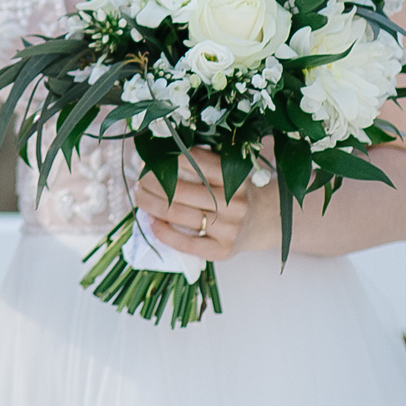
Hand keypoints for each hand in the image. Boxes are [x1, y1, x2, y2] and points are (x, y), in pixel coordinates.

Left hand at [133, 147, 258, 262]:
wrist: (265, 220)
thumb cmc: (237, 191)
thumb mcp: (229, 171)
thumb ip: (202, 162)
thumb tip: (159, 154)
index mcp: (234, 177)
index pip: (194, 162)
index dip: (166, 158)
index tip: (150, 157)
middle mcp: (233, 203)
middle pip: (179, 191)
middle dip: (151, 182)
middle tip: (139, 178)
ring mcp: (229, 229)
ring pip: (177, 215)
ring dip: (150, 204)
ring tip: (140, 196)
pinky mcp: (222, 251)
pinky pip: (185, 243)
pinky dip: (162, 232)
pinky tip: (151, 221)